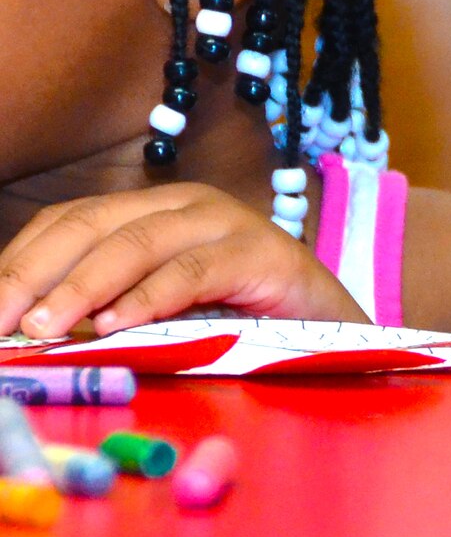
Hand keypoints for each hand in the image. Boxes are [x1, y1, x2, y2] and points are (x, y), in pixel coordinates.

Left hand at [0, 183, 364, 336]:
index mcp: (151, 210)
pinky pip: (194, 270)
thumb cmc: (239, 325)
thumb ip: (102, 311)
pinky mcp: (263, 252)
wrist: (334, 331)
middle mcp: (184, 204)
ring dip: (82, 288)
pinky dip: (149, 297)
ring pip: (137, 242)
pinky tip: (115, 326)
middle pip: (91, 225)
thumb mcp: (157, 313)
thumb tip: (27, 332)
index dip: (18, 262)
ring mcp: (225, 222)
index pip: (68, 222)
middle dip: (33, 275)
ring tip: (43, 329)